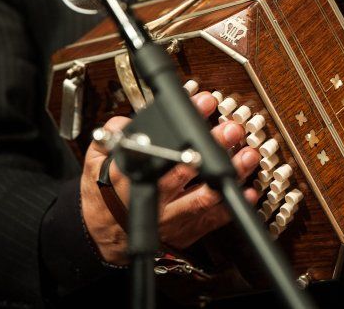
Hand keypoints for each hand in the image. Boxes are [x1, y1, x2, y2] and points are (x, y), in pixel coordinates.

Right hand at [81, 90, 260, 264]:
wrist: (105, 238)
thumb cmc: (105, 194)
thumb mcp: (94, 161)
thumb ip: (110, 135)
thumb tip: (128, 121)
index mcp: (128, 177)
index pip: (156, 146)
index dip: (181, 126)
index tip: (203, 104)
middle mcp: (152, 197)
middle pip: (185, 171)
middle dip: (212, 148)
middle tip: (231, 129)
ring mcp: (171, 217)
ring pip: (204, 196)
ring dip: (229, 175)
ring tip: (247, 155)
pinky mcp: (185, 231)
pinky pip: (212, 220)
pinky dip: (232, 206)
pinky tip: (248, 191)